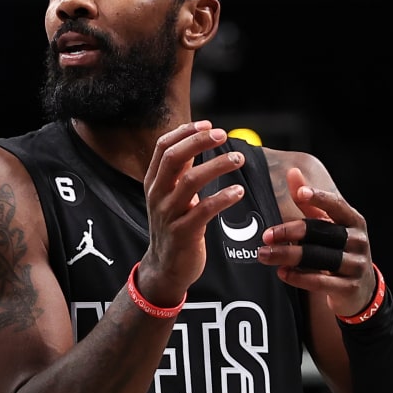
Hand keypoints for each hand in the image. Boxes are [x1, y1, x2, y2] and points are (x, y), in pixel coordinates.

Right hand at [136, 120, 248, 306]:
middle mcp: (157, 195)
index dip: (186, 132)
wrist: (166, 267)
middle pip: (174, 158)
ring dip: (217, 166)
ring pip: (190, 181)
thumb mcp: (170, 196)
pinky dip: (223, 198)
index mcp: (153, 182)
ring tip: (238, 159)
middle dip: (198, 141)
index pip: (164, 147)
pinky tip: (238, 191)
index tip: (209, 124)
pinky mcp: (183, 233)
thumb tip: (194, 140)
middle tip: (222, 135)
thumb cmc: (173, 227)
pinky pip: (204, 210)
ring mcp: (168, 214)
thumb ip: (180, 170)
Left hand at [258, 166, 376, 316]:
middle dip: (291, 232)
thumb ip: (309, 202)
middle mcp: (358, 240)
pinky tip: (282, 272)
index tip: (300, 193)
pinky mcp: (349, 287)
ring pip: (319, 257)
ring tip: (265, 255)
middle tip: (266, 235)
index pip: (337, 205)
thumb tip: (293, 173)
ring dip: (288, 255)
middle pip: (322, 232)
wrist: (360, 289)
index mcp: (353, 221)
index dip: (319, 198)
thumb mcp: (329, 225)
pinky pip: (320, 281)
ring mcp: (356, 264)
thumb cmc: (339, 249)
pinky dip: (298, 277)